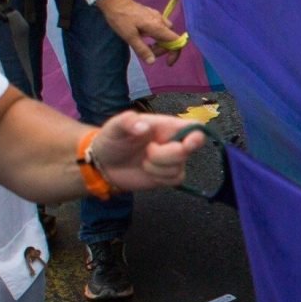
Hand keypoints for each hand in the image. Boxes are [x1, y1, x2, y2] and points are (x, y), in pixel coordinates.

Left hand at [84, 109, 205, 192]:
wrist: (103, 164)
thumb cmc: (112, 140)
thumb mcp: (114, 126)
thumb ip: (128, 121)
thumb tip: (144, 127)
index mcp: (166, 126)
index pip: (193, 127)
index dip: (197, 134)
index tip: (188, 142)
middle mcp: (174, 142)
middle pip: (187, 150)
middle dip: (165, 155)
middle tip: (147, 151)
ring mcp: (172, 160)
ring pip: (179, 167)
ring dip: (157, 168)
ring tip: (143, 161)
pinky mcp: (168, 176)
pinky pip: (175, 180)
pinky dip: (159, 178)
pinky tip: (147, 171)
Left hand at [95, 0, 184, 63]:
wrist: (114, 1)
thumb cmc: (121, 19)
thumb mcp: (129, 37)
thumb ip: (142, 49)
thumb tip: (152, 62)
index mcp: (158, 27)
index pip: (176, 41)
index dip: (175, 53)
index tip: (167, 62)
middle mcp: (161, 21)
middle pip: (171, 39)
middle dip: (162, 49)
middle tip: (148, 53)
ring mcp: (157, 16)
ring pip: (166, 33)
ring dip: (160, 43)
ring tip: (146, 46)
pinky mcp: (152, 14)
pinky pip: (160, 27)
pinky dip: (156, 36)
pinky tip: (145, 36)